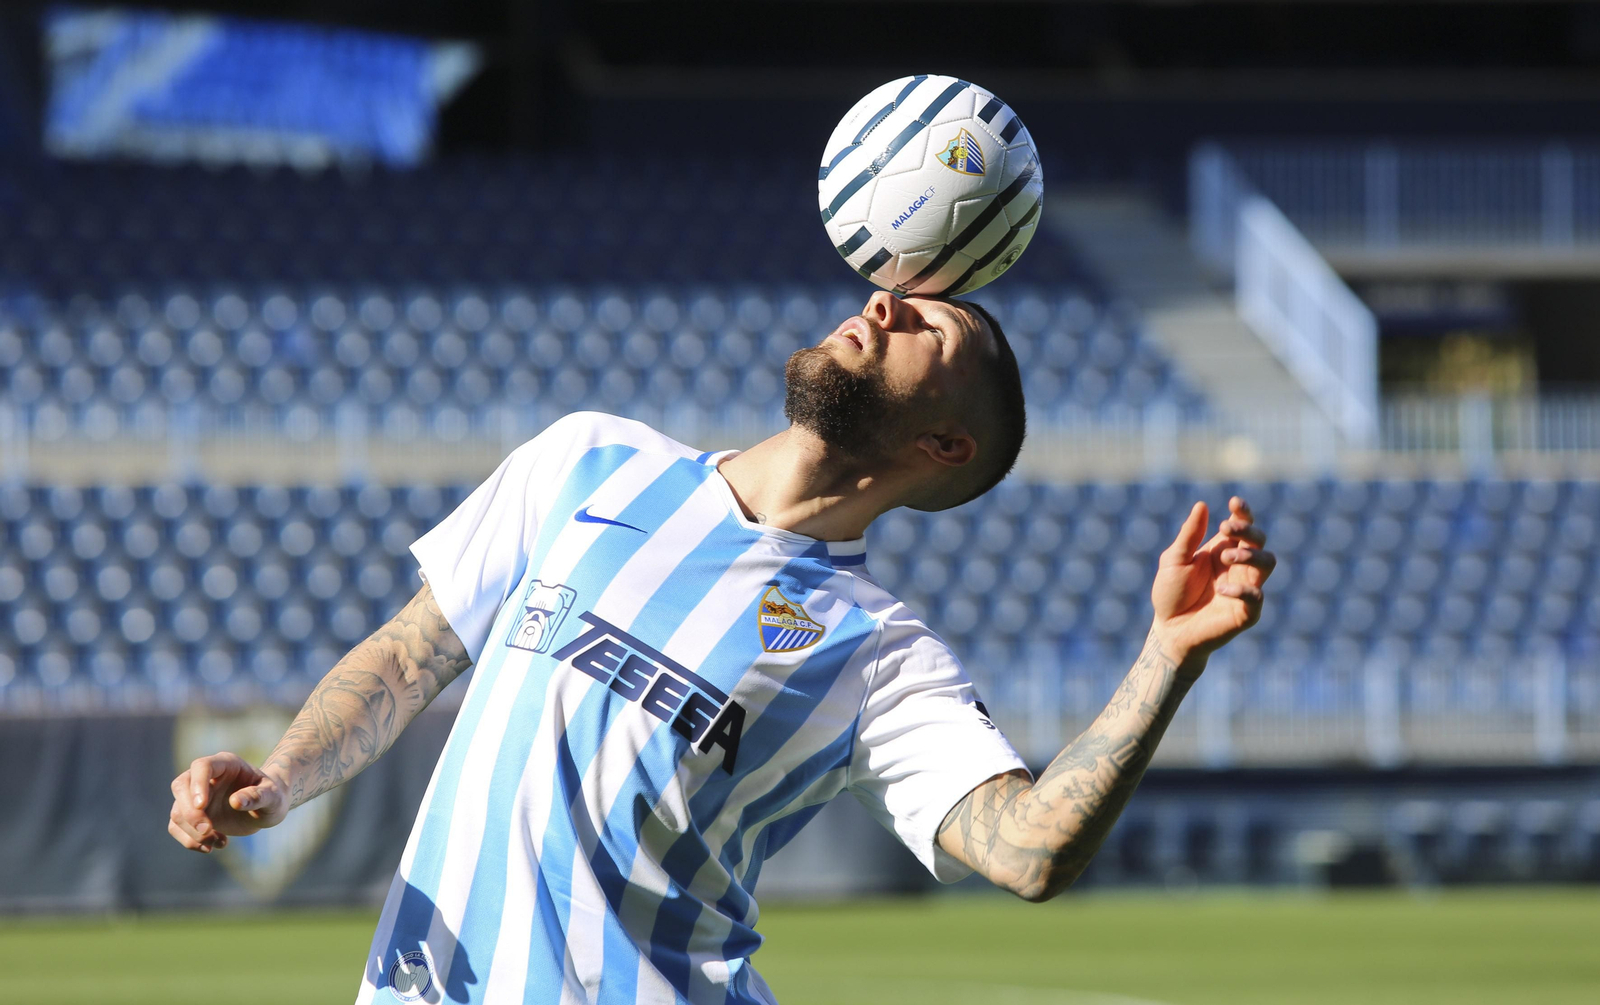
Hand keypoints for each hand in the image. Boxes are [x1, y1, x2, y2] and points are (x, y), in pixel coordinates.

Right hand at [167, 752, 288, 852]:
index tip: (201, 806)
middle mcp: (206, 777)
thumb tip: (235, 801)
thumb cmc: (273, 798)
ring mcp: (196, 795)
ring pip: (177, 810)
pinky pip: (176, 827)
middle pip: (180, 786)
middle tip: (208, 831)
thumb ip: (258, 796)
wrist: (267, 809)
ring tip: (220, 842)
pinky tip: (211, 847)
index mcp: (226, 764)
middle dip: (190, 812)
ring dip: (193, 832)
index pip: (201, 766)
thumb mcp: (273, 797)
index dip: (197, 784)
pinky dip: (189, 841)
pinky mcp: (192, 814)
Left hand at [1150, 497, 1274, 667]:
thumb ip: (1189, 535)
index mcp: (1224, 549)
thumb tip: (1202, 505)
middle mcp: (1239, 566)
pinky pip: (1256, 597)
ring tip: (1227, 557)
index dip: (1244, 513)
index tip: (1234, 503)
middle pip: (1259, 540)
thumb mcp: (1175, 560)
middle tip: (1225, 529)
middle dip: (1247, 530)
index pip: (1243, 525)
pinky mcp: (1246, 612)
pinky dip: (1242, 590)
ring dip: (1251, 555)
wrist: (1169, 629)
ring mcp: (1245, 587)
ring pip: (1268, 563)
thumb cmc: (1171, 593)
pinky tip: (1221, 589)